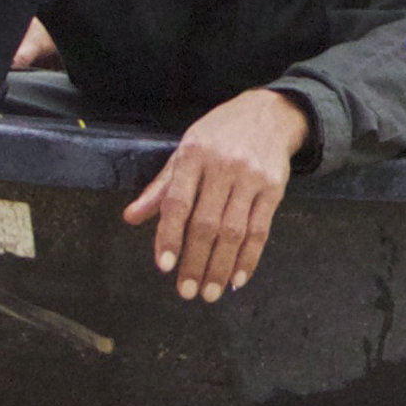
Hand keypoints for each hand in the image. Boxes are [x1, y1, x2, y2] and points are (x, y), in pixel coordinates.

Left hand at [128, 87, 307, 301]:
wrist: (269, 113)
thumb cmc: (219, 134)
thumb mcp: (184, 151)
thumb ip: (160, 187)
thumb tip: (131, 218)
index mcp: (194, 155)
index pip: (178, 202)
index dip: (170, 236)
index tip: (164, 267)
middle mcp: (224, 166)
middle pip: (207, 223)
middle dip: (195, 261)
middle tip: (186, 292)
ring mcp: (252, 178)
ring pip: (234, 231)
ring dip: (220, 267)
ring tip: (209, 293)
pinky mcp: (275, 188)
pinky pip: (261, 229)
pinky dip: (249, 258)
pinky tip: (237, 278)